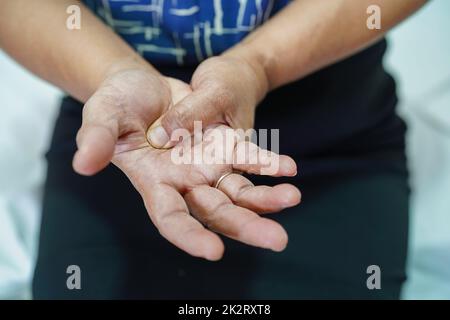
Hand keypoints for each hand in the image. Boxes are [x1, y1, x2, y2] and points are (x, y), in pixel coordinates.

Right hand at [72, 64, 299, 259]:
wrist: (141, 86)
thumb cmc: (116, 104)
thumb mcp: (102, 115)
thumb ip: (97, 138)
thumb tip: (83, 163)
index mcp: (153, 183)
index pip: (171, 218)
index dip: (190, 236)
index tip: (214, 251)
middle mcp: (184, 182)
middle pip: (216, 212)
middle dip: (246, 227)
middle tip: (277, 240)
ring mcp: (206, 165)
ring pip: (238, 191)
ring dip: (266, 199)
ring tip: (293, 198)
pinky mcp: (221, 144)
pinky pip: (247, 157)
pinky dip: (267, 163)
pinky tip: (288, 167)